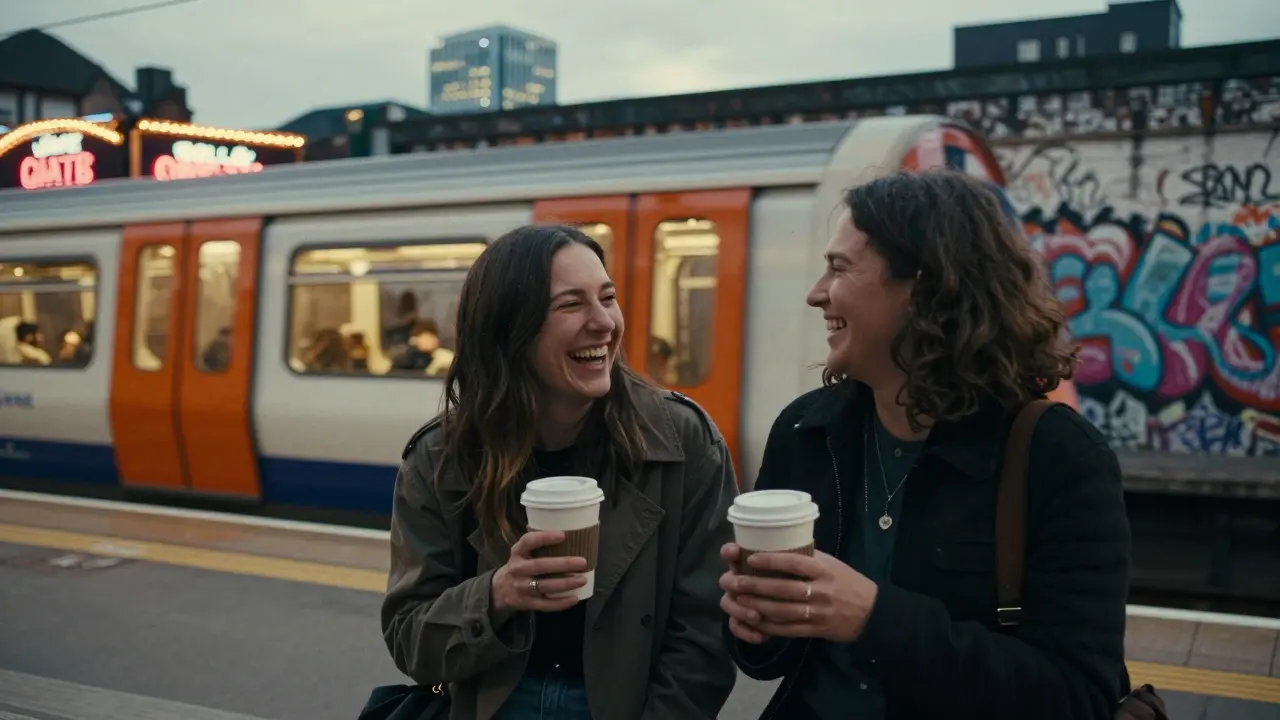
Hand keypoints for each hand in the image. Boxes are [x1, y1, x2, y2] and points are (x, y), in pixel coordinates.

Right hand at [491, 530, 587, 613]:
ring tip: (582, 579)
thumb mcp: (523, 552)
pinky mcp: (526, 603)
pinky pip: (545, 604)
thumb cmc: (521, 565)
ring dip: (565, 583)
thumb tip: (572, 535)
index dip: (544, 537)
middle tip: (582, 562)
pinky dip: (560, 603)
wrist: (500, 589)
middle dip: (562, 564)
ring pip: (544, 586)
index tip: (563, 535)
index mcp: (517, 552)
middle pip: (539, 566)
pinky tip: (574, 598)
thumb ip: (539, 545)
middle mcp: (517, 569)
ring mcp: (521, 587)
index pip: (528, 541)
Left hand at [719, 546, 876, 642]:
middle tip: (733, 582)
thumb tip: (776, 547)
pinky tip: (753, 620)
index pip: (794, 563)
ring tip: (738, 600)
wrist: (871, 612)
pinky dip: (768, 626)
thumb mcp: (832, 564)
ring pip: (782, 611)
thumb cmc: (847, 582)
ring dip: (756, 606)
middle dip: (754, 586)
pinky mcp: (815, 630)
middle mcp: (821, 591)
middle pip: (782, 589)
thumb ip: (807, 558)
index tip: (750, 558)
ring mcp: (817, 612)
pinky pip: (788, 629)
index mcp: (824, 570)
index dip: (770, 561)